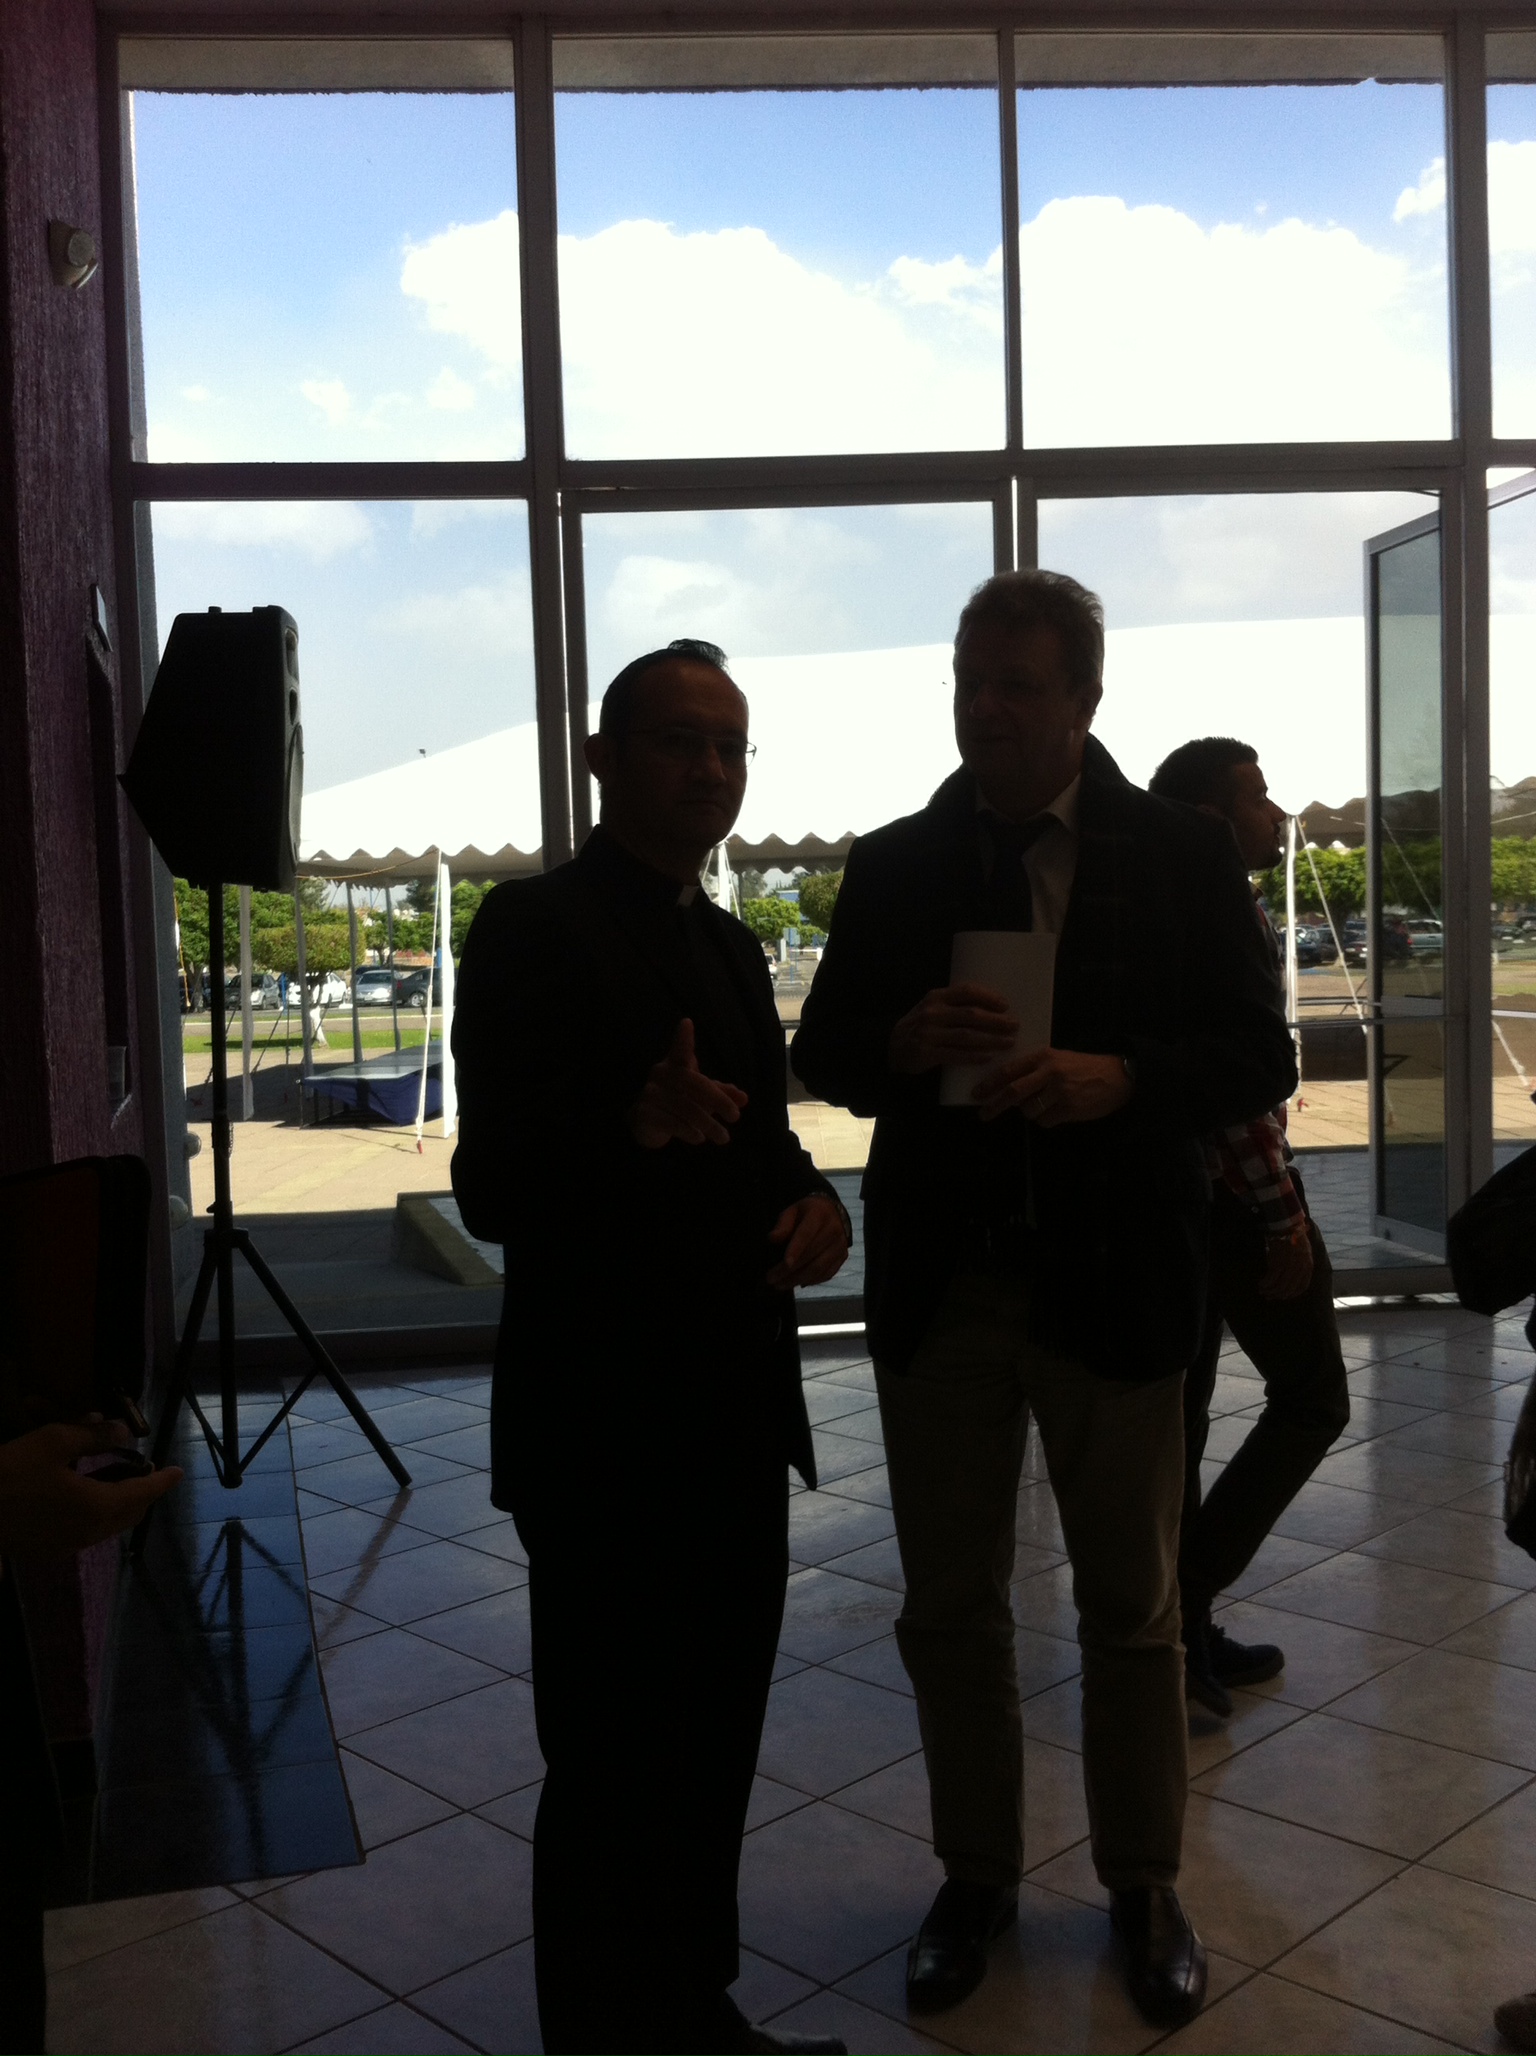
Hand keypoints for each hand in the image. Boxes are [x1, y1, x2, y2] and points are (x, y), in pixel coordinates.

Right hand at [0, 1420, 180, 1561]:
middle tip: (144, 1468)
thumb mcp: (53, 1442)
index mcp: (97, 1507)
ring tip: (116, 1474)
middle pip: (129, 1513)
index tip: (178, 1472)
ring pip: (108, 1525)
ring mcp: (66, 1546)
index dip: (162, 1481)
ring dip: (119, 1502)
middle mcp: (88, 1533)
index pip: (143, 1494)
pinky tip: (84, 1492)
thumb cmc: (10, 1473)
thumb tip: (122, 1431)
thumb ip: (93, 1436)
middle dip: (143, 1492)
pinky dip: (97, 1512)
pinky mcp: (46, 1550)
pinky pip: (86, 1531)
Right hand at [628, 1018, 747, 1148]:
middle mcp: (660, 1075)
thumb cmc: (679, 1102)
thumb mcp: (702, 1096)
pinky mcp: (643, 1113)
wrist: (646, 1125)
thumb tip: (744, 1099)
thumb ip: (722, 1094)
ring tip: (723, 1137)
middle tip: (735, 1117)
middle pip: (693, 1083)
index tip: (687, 1023)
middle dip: (718, 1099)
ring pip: (685, 1107)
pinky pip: (670, 1122)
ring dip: (708, 1124)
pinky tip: (699, 1138)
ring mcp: (649, 1093)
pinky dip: (688, 1131)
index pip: (680, 1050)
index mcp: (674, 1066)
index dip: (683, 1038)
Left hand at [767, 1195, 849, 1289]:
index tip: (785, 1263)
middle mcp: (833, 1230)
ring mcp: (840, 1245)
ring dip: (798, 1279)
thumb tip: (772, 1239)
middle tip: (771, 1279)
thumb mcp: (792, 1211)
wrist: (832, 1213)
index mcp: (819, 1214)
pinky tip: (797, 1283)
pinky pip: (827, 1273)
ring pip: (819, 1267)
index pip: (806, 1234)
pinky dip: (811, 1281)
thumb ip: (782, 1224)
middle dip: (790, 1270)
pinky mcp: (843, 1256)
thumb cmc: (807, 1213)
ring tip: (780, 1284)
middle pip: (811, 1254)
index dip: (796, 1249)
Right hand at [889, 983, 1016, 1074]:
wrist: (893, 1048)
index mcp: (936, 997)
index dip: (988, 997)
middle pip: (971, 1015)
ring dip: (991, 1040)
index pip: (966, 991)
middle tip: (1014, 1025)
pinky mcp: (926, 1053)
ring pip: (967, 1036)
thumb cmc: (921, 1026)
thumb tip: (992, 1006)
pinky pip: (956, 1055)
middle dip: (996, 1021)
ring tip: (1008, 1042)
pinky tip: (988, 1057)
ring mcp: (928, 1033)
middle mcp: (932, 1013)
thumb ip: (954, 1004)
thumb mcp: (932, 1008)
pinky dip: (974, 1056)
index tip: (1006, 1005)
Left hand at [973, 1047, 1132, 1125]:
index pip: (1009, 1070)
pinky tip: (1060, 1110)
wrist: (1116, 1076)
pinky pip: (1045, 1121)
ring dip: (1030, 1111)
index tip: (976, 1094)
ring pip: (1028, 1110)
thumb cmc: (1081, 1067)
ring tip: (1046, 1103)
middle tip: (983, 1114)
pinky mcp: (1069, 1109)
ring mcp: (1060, 1092)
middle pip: (1013, 1092)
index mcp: (1043, 1057)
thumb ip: (1033, 1068)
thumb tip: (1003, 1085)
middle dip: (994, 1105)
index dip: (990, 1083)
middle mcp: (1050, 1072)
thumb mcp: (1057, 1059)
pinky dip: (1046, 1119)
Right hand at [1258, 1227, 1313, 1300]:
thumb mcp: (1303, 1252)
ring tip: (1263, 1291)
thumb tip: (1291, 1277)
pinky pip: (1271, 1279)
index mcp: (1308, 1266)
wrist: (1286, 1224)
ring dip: (1270, 1291)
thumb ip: (1301, 1265)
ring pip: (1279, 1285)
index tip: (1283, 1297)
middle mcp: (1300, 1268)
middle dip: (1278, 1295)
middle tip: (1269, 1297)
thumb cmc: (1293, 1237)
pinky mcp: (1278, 1262)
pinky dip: (1265, 1284)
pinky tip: (1260, 1284)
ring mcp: (1289, 1266)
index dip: (1291, 1294)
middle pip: (1289, 1288)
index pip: (1302, 1287)